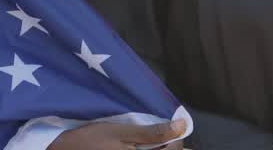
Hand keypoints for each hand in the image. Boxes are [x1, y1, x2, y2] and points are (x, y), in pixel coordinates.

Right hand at [48, 119, 186, 149]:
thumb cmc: (91, 140)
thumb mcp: (121, 132)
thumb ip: (153, 132)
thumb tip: (181, 125)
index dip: (176, 136)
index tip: (170, 124)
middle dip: (167, 145)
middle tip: (160, 132)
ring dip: (155, 149)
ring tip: (148, 141)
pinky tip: (134, 147)